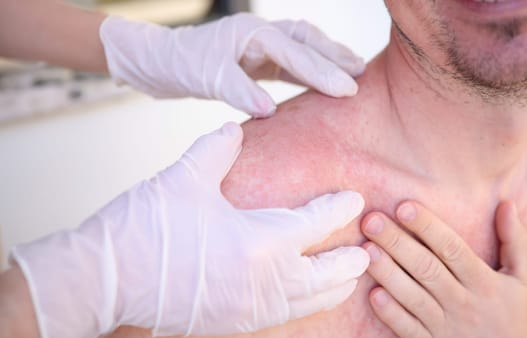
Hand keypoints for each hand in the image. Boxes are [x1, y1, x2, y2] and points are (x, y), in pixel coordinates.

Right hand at [10, 122, 368, 337]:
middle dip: (352, 260)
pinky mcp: (236, 322)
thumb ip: (218, 149)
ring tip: (350, 278)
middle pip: (328, 274)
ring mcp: (252, 307)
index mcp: (262, 242)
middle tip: (369, 248)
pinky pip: (287, 317)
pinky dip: (308, 305)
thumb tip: (235, 129)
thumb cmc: (147, 227)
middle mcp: (266, 281)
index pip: (317, 223)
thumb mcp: (185, 177)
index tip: (355, 198)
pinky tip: (307, 297)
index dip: (339, 208)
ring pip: (312, 302)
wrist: (107, 279)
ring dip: (336, 288)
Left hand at [99, 13, 364, 116]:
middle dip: (336, 57)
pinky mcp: (257, 61)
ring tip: (354, 72)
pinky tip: (323, 83)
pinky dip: (310, 72)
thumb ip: (237, 90)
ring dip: (328, 60)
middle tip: (363, 74)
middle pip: (308, 42)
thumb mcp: (205, 77)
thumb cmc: (179, 64)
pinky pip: (291, 65)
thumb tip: (270, 109)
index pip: (295, 52)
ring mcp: (260, 47)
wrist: (158, 62)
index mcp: (252, 33)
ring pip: (303, 50)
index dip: (323, 70)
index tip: (348, 88)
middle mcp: (261, 35)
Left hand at [360, 201, 526, 337]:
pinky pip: (409, 330)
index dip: (427, 226)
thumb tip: (507, 204)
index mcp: (482, 281)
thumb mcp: (521, 278)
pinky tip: (372, 294)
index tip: (403, 206)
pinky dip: (391, 314)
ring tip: (366, 250)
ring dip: (388, 273)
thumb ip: (515, 241)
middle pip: (426, 268)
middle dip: (397, 242)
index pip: (452, 248)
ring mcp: (445, 326)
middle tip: (371, 220)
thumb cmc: (510, 313)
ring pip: (413, 298)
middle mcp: (463, 302)